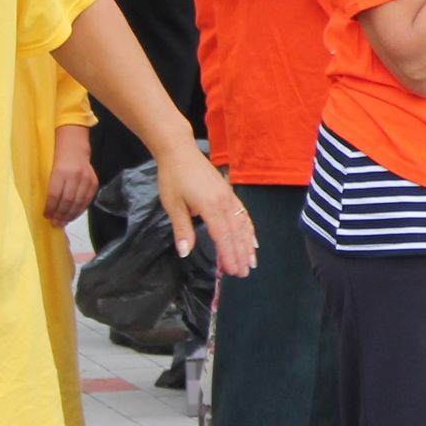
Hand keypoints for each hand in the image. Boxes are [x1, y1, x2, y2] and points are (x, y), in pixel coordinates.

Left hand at [43, 127, 95, 224]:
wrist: (74, 146)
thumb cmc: (57, 158)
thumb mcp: (48, 169)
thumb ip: (49, 186)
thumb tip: (48, 207)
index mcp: (61, 172)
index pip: (55, 195)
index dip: (50, 208)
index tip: (46, 216)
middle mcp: (76, 176)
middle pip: (67, 200)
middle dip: (60, 214)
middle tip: (55, 223)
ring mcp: (87, 178)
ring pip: (79, 201)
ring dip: (71, 214)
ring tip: (64, 222)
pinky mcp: (94, 181)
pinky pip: (88, 198)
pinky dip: (81, 208)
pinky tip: (74, 214)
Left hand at [156, 143, 257, 274]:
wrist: (180, 153)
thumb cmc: (173, 179)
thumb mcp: (172, 205)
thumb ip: (182, 229)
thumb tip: (185, 252)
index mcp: (211, 206)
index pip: (223, 235)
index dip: (229, 254)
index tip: (233, 271)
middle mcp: (225, 203)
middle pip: (236, 232)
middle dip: (241, 253)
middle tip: (245, 272)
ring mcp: (230, 197)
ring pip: (243, 224)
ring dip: (248, 243)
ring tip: (252, 260)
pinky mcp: (230, 194)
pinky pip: (244, 214)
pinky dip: (249, 228)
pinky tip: (252, 238)